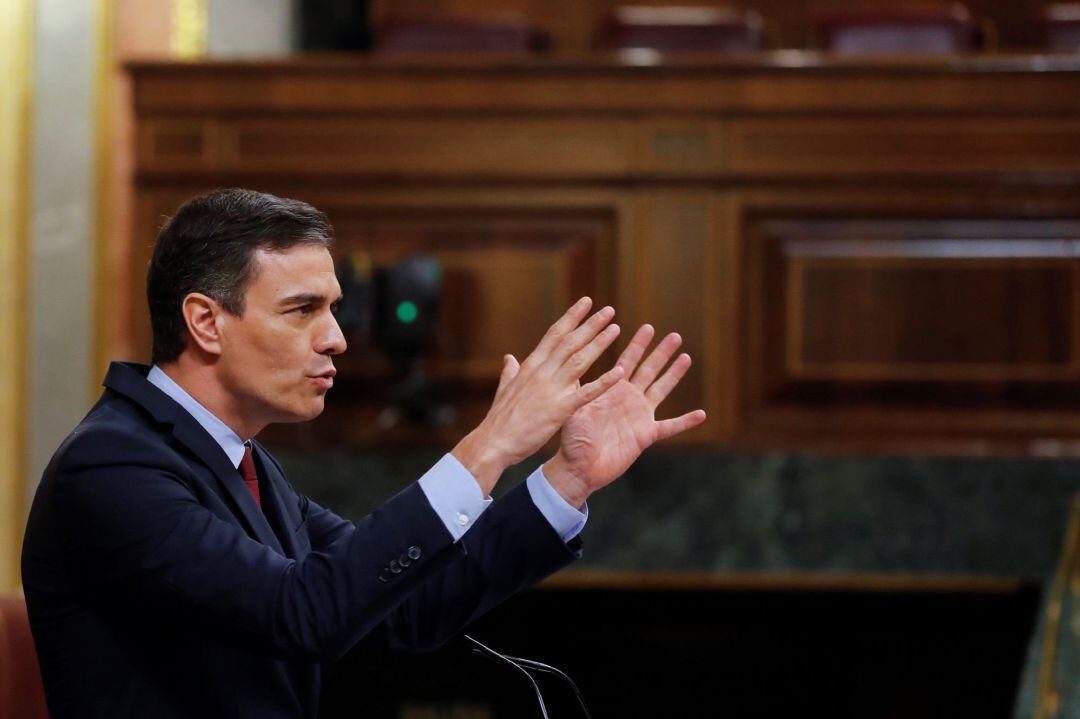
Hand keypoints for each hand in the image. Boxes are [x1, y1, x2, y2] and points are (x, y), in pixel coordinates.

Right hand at [452, 298, 624, 494]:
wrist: (494, 442)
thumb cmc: (500, 419)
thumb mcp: (504, 389)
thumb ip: (510, 371)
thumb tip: (509, 357)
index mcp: (530, 366)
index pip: (554, 335)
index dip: (571, 317)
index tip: (586, 302)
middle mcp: (542, 372)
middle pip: (570, 342)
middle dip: (590, 324)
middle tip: (608, 310)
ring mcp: (551, 389)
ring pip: (579, 360)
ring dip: (599, 343)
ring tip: (615, 328)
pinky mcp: (560, 409)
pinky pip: (587, 392)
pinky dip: (605, 382)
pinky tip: (620, 373)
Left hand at [543, 324, 706, 507]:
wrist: (578, 467)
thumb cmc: (571, 439)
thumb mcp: (573, 407)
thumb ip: (580, 387)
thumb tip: (571, 361)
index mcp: (611, 389)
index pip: (627, 361)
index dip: (638, 345)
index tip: (648, 327)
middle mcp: (628, 399)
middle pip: (649, 370)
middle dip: (661, 353)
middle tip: (675, 335)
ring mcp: (639, 416)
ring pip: (661, 390)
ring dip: (674, 375)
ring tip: (686, 357)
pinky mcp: (645, 435)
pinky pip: (669, 427)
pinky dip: (685, 422)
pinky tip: (701, 414)